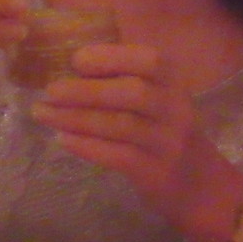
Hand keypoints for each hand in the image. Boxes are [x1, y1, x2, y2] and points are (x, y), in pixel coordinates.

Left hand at [30, 43, 237, 241]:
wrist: (198, 184)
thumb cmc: (164, 130)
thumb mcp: (157, 98)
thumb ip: (125, 79)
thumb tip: (69, 66)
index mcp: (174, 82)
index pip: (149, 60)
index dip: (112, 57)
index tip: (76, 60)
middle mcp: (175, 108)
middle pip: (132, 93)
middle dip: (85, 90)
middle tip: (49, 91)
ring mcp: (168, 141)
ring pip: (120, 126)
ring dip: (76, 118)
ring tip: (44, 113)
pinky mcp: (156, 172)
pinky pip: (118, 156)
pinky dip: (87, 146)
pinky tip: (63, 139)